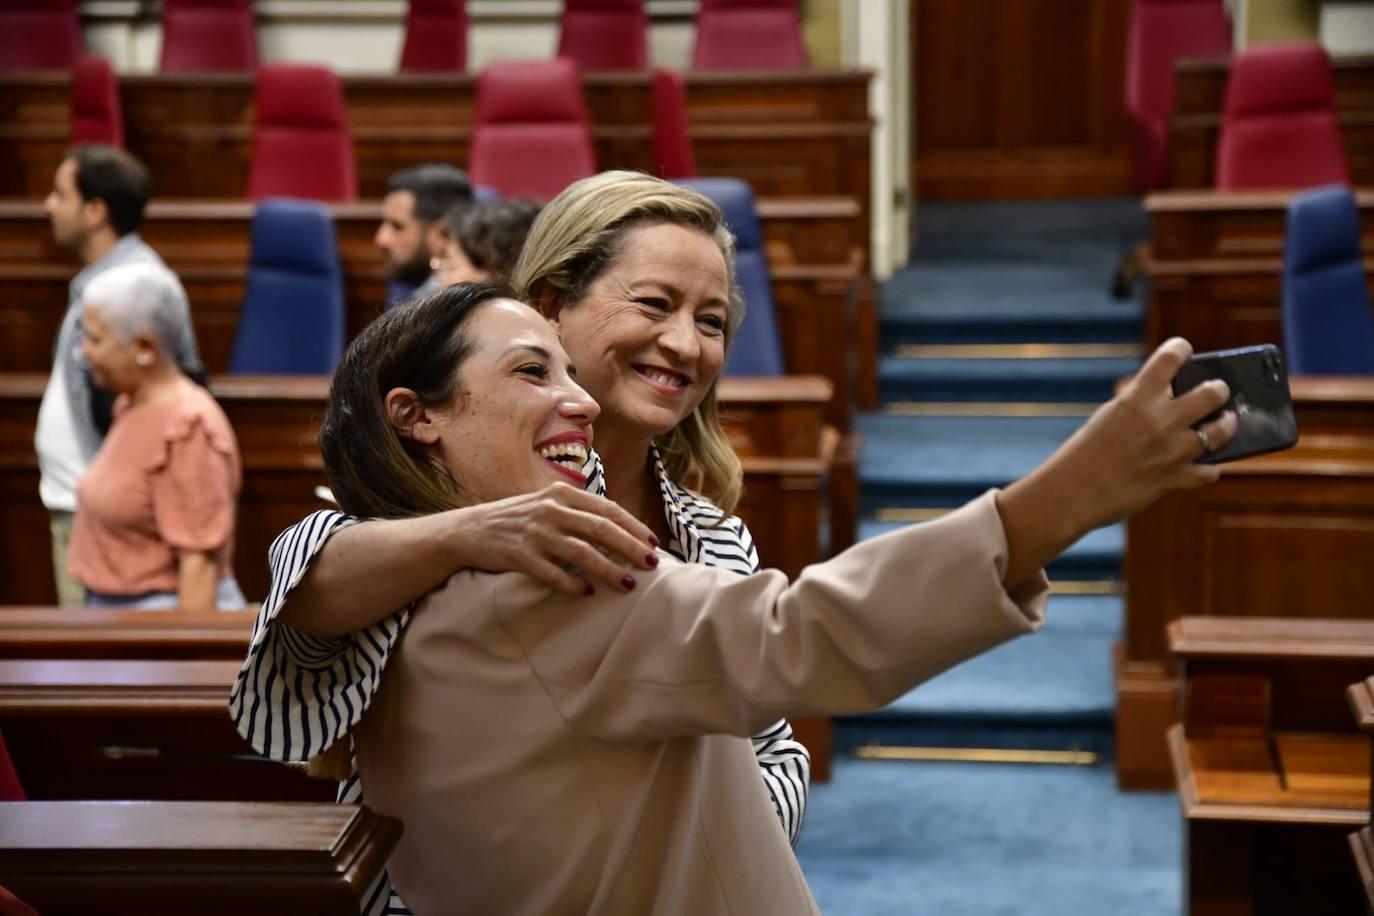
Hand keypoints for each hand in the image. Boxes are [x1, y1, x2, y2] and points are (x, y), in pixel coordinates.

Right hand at [455, 482, 659, 594]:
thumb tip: (618, 530)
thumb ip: (577, 511)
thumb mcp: (546, 504)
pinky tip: (587, 593)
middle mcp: (550, 510)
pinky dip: (572, 584)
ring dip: (608, 569)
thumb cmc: (515, 519)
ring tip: (627, 583)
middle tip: (651, 564)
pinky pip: (552, 573)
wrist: (468, 530)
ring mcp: (535, 533)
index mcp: (561, 493)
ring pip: (581, 552)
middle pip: (600, 529)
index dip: (633, 527)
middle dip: (630, 547)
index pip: (607, 509)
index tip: (653, 543)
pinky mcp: (519, 555)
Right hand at [997, 338, 1237, 586]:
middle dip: (1218, 390)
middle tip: (1218, 392)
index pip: (1169, 357)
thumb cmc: (1084, 453)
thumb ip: (1138, 403)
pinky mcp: (1173, 480)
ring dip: (1226, 425)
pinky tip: (1205, 464)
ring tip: (1227, 422)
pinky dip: (1209, 468)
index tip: (1184, 350)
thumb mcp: (1108, 417)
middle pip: (1211, 394)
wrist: (1070, 493)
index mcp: (1136, 399)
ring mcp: (1169, 452)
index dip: (1181, 348)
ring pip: (1220, 432)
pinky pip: (1208, 471)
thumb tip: (1167, 394)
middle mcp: (1158, 421)